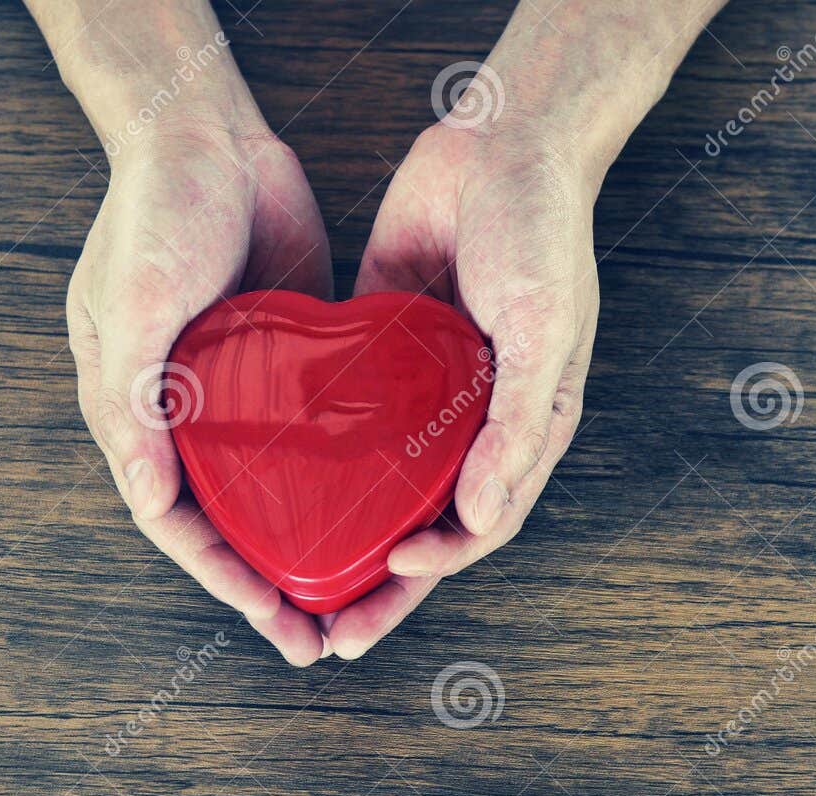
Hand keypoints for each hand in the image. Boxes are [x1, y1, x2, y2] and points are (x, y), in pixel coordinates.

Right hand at [67, 120, 332, 665]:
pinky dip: (340, 475)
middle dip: (273, 584)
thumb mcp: (132, 304)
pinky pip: (315, 435)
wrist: (206, 133)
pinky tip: (385, 505)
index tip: (275, 623)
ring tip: (361, 590)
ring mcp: (242, 392)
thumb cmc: (153, 212)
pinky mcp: (290, 362)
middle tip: (323, 639)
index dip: (226, 580)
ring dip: (312, 542)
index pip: (181, 522)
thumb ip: (133, 401)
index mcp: (137, 414)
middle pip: (233, 521)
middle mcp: (188, 415)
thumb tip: (147, 500)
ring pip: (277, 489)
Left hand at [325, 122, 598, 658]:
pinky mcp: (381, 347)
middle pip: (421, 524)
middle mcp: (471, 422)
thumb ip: (515, 428)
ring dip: (342, 532)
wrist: (504, 140)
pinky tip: (272, 477)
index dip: (437, 565)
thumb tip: (478, 521)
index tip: (389, 577)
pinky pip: (348, 412)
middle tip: (327, 635)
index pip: (477, 524)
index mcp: (522, 430)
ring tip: (290, 578)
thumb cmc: (544, 235)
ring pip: (379, 481)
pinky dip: (318, 450)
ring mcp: (423, 389)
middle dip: (379, 586)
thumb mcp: (544, 334)